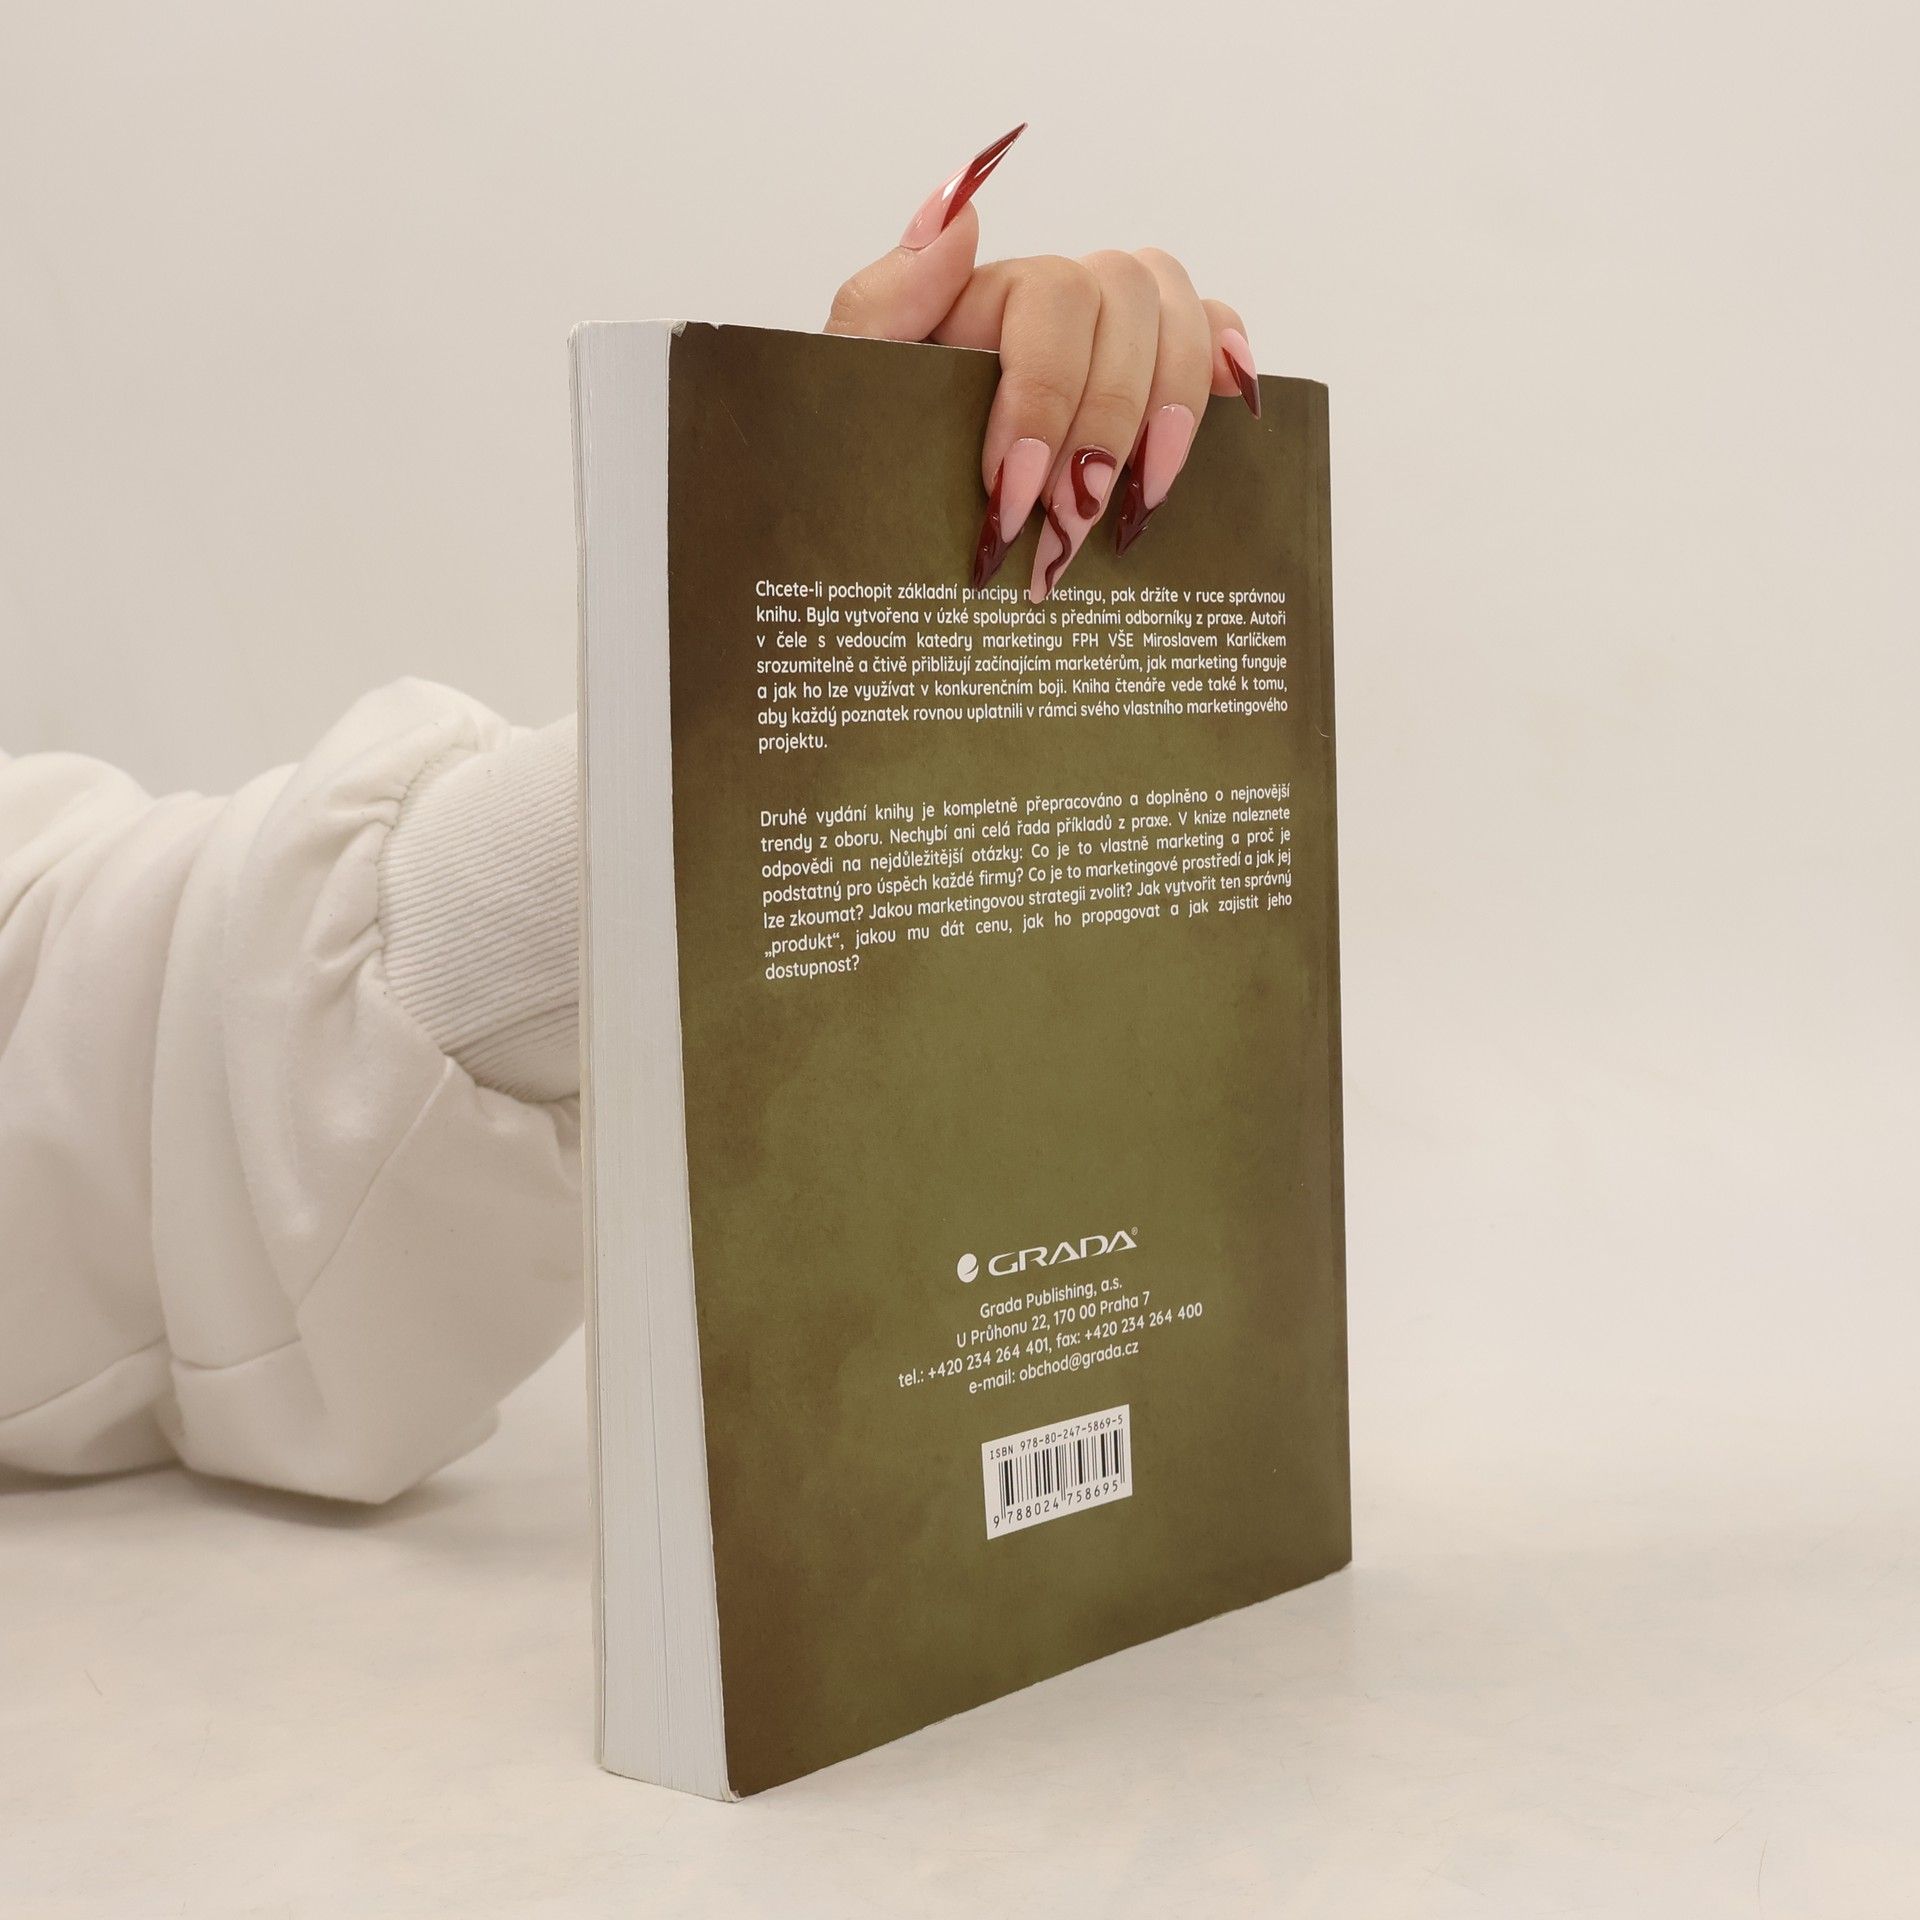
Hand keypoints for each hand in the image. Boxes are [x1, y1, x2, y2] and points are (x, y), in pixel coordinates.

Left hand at [824, 125, 1261, 602]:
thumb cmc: (868, 458)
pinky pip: (1213, 337)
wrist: (881, 530)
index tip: (1009, 494)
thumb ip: (883, 300)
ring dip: (1168, 418)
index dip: (1044, 395)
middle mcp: (1057, 300)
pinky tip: (1229, 422)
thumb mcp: (847, 389)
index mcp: (984, 293)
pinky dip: (1226, 368)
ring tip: (1131, 513)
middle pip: (1127, 304)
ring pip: (1180, 319)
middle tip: (1064, 529)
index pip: (1052, 298)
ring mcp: (1110, 334)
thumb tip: (961, 210)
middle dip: (1102, 428)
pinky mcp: (1154, 378)